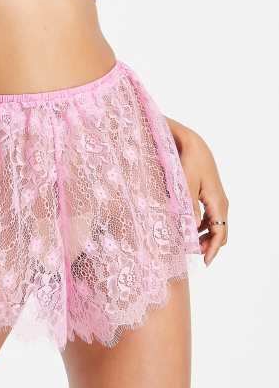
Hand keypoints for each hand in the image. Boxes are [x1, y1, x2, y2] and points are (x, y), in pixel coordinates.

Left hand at [173, 125, 228, 266]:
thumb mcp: (186, 187)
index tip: (204, 262)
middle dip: (208, 245)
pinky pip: (210, 217)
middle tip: (191, 254)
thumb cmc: (189, 163)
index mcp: (218, 203)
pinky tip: (189, 228)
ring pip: (215, 225)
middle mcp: (221, 203)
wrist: (193, 145)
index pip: (220, 233)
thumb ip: (190, 209)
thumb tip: (191, 231)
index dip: (212, 249)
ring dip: (204, 236)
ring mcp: (217, 200)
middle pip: (220, 232)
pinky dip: (202, 226)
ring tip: (188, 243)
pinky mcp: (211, 195)